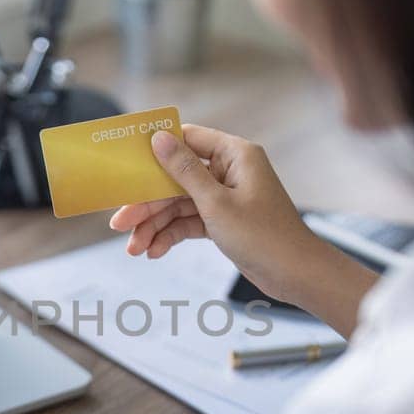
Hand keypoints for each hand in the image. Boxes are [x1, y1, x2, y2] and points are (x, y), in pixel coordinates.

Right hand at [110, 125, 315, 301]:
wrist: (295, 275)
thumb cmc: (264, 236)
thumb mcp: (216, 203)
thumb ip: (184, 171)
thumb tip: (159, 138)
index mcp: (234, 154)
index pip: (187, 139)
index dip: (155, 150)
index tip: (126, 163)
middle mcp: (229, 171)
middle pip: (176, 178)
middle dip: (147, 203)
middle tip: (118, 223)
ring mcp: (225, 196)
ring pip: (179, 204)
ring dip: (155, 226)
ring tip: (134, 249)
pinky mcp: (223, 220)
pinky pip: (190, 222)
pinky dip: (172, 236)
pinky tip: (154, 252)